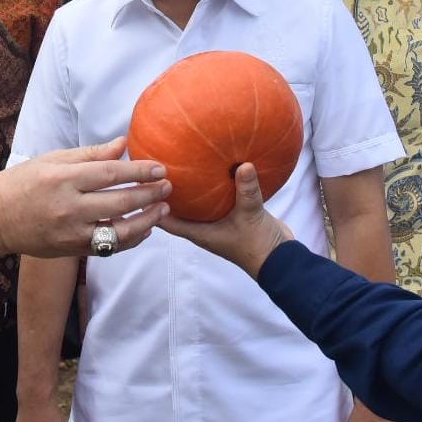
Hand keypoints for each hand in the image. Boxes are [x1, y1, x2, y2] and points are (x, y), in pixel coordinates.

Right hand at [0, 138, 170, 258]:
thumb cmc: (21, 183)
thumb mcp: (51, 160)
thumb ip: (89, 154)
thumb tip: (122, 144)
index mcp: (63, 178)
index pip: (110, 174)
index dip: (139, 171)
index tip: (160, 168)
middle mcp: (69, 207)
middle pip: (120, 202)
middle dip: (149, 195)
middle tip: (168, 187)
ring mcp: (71, 232)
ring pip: (119, 231)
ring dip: (146, 220)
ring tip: (162, 209)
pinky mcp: (71, 250)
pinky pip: (108, 247)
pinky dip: (130, 239)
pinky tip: (143, 228)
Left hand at [158, 163, 293, 277]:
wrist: (281, 259)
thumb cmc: (259, 245)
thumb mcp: (251, 215)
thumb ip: (246, 191)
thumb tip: (244, 164)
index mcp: (199, 232)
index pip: (165, 220)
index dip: (150, 205)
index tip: (141, 182)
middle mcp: (202, 226)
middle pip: (175, 210)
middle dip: (164, 192)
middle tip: (155, 166)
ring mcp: (215, 221)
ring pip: (194, 204)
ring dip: (186, 188)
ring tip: (177, 162)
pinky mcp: (229, 215)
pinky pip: (214, 199)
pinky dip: (209, 186)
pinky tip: (211, 167)